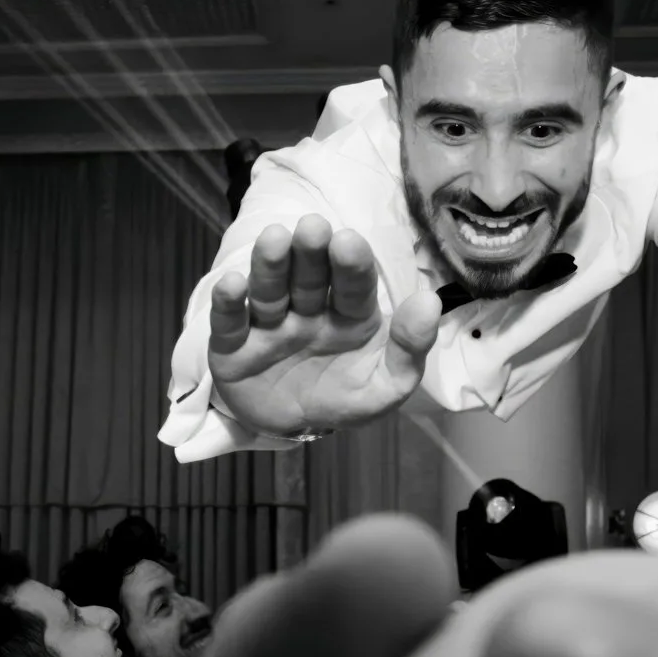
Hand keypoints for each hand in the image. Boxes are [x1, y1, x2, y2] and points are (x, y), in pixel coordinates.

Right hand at [207, 215, 441, 438]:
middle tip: (312, 227)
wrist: (294, 429)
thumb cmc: (344, 398)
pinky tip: (233, 284)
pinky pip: (230, 324)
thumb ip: (410, 348)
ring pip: (269, 291)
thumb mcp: (386, 386)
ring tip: (274, 239)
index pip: (353, 285)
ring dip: (271, 265)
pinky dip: (228, 304)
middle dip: (309, 252)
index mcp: (349, 314)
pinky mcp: (233, 348)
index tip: (348, 240)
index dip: (351, 263)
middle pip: (308, 278)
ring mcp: (269, 326)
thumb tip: (429, 300)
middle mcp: (307, 311)